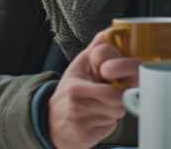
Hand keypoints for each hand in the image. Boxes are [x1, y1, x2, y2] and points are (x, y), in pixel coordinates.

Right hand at [47, 30, 141, 148]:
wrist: (49, 122)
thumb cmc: (67, 94)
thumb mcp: (76, 69)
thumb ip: (94, 51)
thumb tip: (108, 33)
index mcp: (76, 89)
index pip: (114, 93)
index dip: (122, 88)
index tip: (120, 84)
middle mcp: (77, 109)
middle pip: (118, 106)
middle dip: (118, 100)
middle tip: (109, 96)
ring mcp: (80, 126)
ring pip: (115, 118)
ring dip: (111, 112)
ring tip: (98, 106)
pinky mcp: (84, 140)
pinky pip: (108, 130)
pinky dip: (106, 125)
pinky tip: (94, 119)